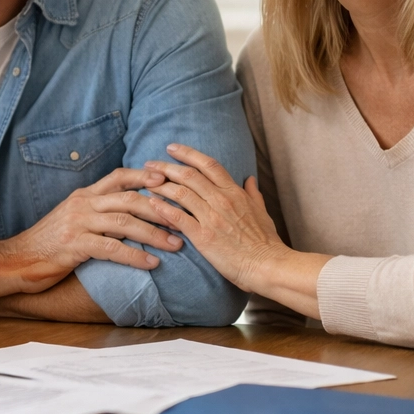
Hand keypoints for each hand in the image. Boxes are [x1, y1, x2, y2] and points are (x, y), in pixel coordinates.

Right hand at [0, 167, 182, 292]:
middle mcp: (82, 204)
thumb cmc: (48, 243)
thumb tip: (128, 213)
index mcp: (83, 195)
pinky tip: (151, 263)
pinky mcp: (74, 245)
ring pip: (123, 222)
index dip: (144, 176)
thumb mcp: (72, 219)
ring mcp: (77, 223)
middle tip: (184, 218)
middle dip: (159, 208)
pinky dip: (135, 256)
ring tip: (176, 244)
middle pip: (128, 198)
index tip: (167, 180)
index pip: (118, 177)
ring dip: (153, 233)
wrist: (16, 260)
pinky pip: (111, 248)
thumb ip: (97, 212)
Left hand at [143, 144, 288, 289]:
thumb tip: (249, 179)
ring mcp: (211, 217)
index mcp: (235, 192)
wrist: (267, 265)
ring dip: (160, 186)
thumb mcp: (262, 212)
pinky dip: (162, 208)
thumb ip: (254, 194)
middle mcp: (221, 200)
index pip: (208, 164)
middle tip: (149, 165)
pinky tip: (151, 204)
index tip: (171, 148)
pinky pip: (177, 217)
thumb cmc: (266, 242)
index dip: (187, 153)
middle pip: (189, 175)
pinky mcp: (203, 236)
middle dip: (166, 167)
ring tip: (146, 183)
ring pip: (180, 192)